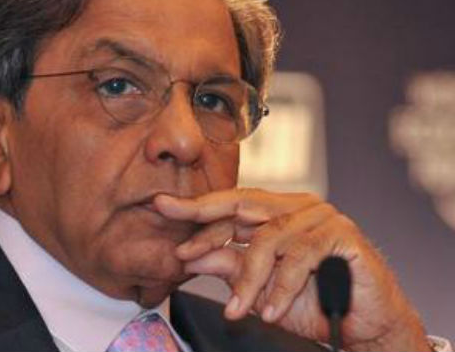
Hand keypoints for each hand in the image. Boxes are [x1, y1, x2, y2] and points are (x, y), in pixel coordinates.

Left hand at [155, 189, 429, 351]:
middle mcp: (297, 207)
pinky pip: (301, 257)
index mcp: (277, 211)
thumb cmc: (313, 301)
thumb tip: (190, 257)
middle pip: (243, 209)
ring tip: (239, 310)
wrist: (364, 323)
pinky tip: (271, 311)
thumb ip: (228, 266)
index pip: (230, 204)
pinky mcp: (341, 234)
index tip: (162, 206)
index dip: (196, 208)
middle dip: (207, 228)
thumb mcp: (259, 286)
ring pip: (269, 240)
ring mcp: (320, 217)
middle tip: (182, 252)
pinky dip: (282, 287)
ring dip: (250, 281)